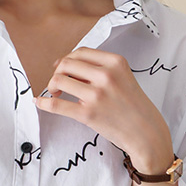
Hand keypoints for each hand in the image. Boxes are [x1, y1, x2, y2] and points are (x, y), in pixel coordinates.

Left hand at [33, 47, 173, 171]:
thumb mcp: (123, 77)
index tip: (62, 68)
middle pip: (67, 64)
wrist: (146, 132)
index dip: (67, 59)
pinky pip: (57, 104)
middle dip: (58, 72)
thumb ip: (98, 69)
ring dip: (52, 86)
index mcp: (115, 62)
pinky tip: (39, 103)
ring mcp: (97, 95)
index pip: (81, 52)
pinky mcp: (88, 114)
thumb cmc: (133, 106)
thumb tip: (63, 64)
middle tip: (58, 84)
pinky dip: (44, 103)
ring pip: (59, 80)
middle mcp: (106, 76)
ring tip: (57, 94)